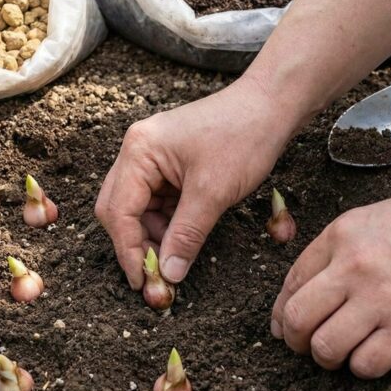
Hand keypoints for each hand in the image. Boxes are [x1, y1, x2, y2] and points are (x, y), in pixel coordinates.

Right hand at [96, 77, 298, 289]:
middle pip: (119, 210)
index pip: (118, 212)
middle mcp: (138, 152)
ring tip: (175, 261)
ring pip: (139, 210)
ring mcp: (153, 158)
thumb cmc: (243, 137)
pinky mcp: (170, 165)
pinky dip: (168, 225)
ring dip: (154, 237)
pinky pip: (158, 202)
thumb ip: (186, 236)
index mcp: (139, 151)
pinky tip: (183, 240)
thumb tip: (169, 274)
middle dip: (136, 245)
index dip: (128, 252)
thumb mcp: (213, 193)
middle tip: (156, 278)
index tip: (144, 283)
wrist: (272, 107)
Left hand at [271, 183, 390, 377]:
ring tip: (339, 356)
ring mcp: (381, 299)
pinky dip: (363, 368)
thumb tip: (309, 286)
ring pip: (324, 348)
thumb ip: (339, 247)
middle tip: (304, 346)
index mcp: (341, 235)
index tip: (284, 325)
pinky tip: (373, 358)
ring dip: (326, 358)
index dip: (282, 311)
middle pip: (297, 318)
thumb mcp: (375, 218)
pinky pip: (366, 364)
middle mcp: (353, 266)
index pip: (291, 282)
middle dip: (293, 340)